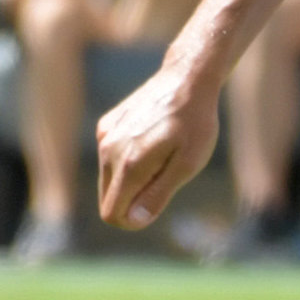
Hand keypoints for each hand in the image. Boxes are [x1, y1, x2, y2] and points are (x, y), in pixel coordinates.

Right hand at [94, 64, 221, 228]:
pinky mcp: (106, 126)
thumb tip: (133, 220)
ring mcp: (105, 136)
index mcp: (130, 164)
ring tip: (160, 156)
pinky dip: (127, 159)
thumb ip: (158, 194)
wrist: (186, 79)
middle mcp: (109, 150)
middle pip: (109, 199)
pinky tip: (151, 139)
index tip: (156, 206)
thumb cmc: (195, 124)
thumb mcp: (187, 165)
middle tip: (165, 175)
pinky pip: (110, 158)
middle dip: (133, 199)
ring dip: (132, 178)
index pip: (112, 214)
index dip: (132, 221)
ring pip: (109, 179)